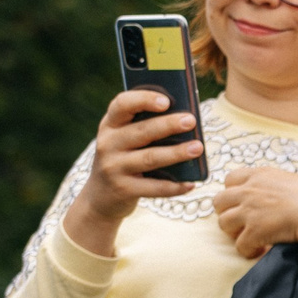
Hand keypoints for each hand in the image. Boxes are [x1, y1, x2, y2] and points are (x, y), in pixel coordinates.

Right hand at [64, 89, 202, 256]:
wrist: (99, 198)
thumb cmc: (122, 160)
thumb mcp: (124, 140)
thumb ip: (144, 127)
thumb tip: (184, 122)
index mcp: (110, 125)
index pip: (122, 104)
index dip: (144, 100)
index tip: (166, 101)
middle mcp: (108, 144)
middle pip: (141, 131)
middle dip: (168, 125)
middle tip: (191, 120)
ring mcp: (113, 168)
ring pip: (150, 158)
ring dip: (176, 153)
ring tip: (198, 148)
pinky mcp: (123, 190)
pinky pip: (154, 187)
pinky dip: (174, 186)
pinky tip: (191, 183)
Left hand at [212, 163, 297, 266]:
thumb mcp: (297, 181)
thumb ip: (283, 186)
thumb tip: (286, 199)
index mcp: (262, 175)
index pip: (231, 179)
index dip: (234, 195)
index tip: (246, 206)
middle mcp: (250, 190)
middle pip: (219, 202)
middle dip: (229, 214)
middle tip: (245, 224)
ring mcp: (250, 209)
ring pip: (223, 223)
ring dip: (235, 233)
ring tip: (253, 238)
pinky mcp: (255, 229)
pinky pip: (240, 244)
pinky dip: (249, 250)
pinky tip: (264, 250)